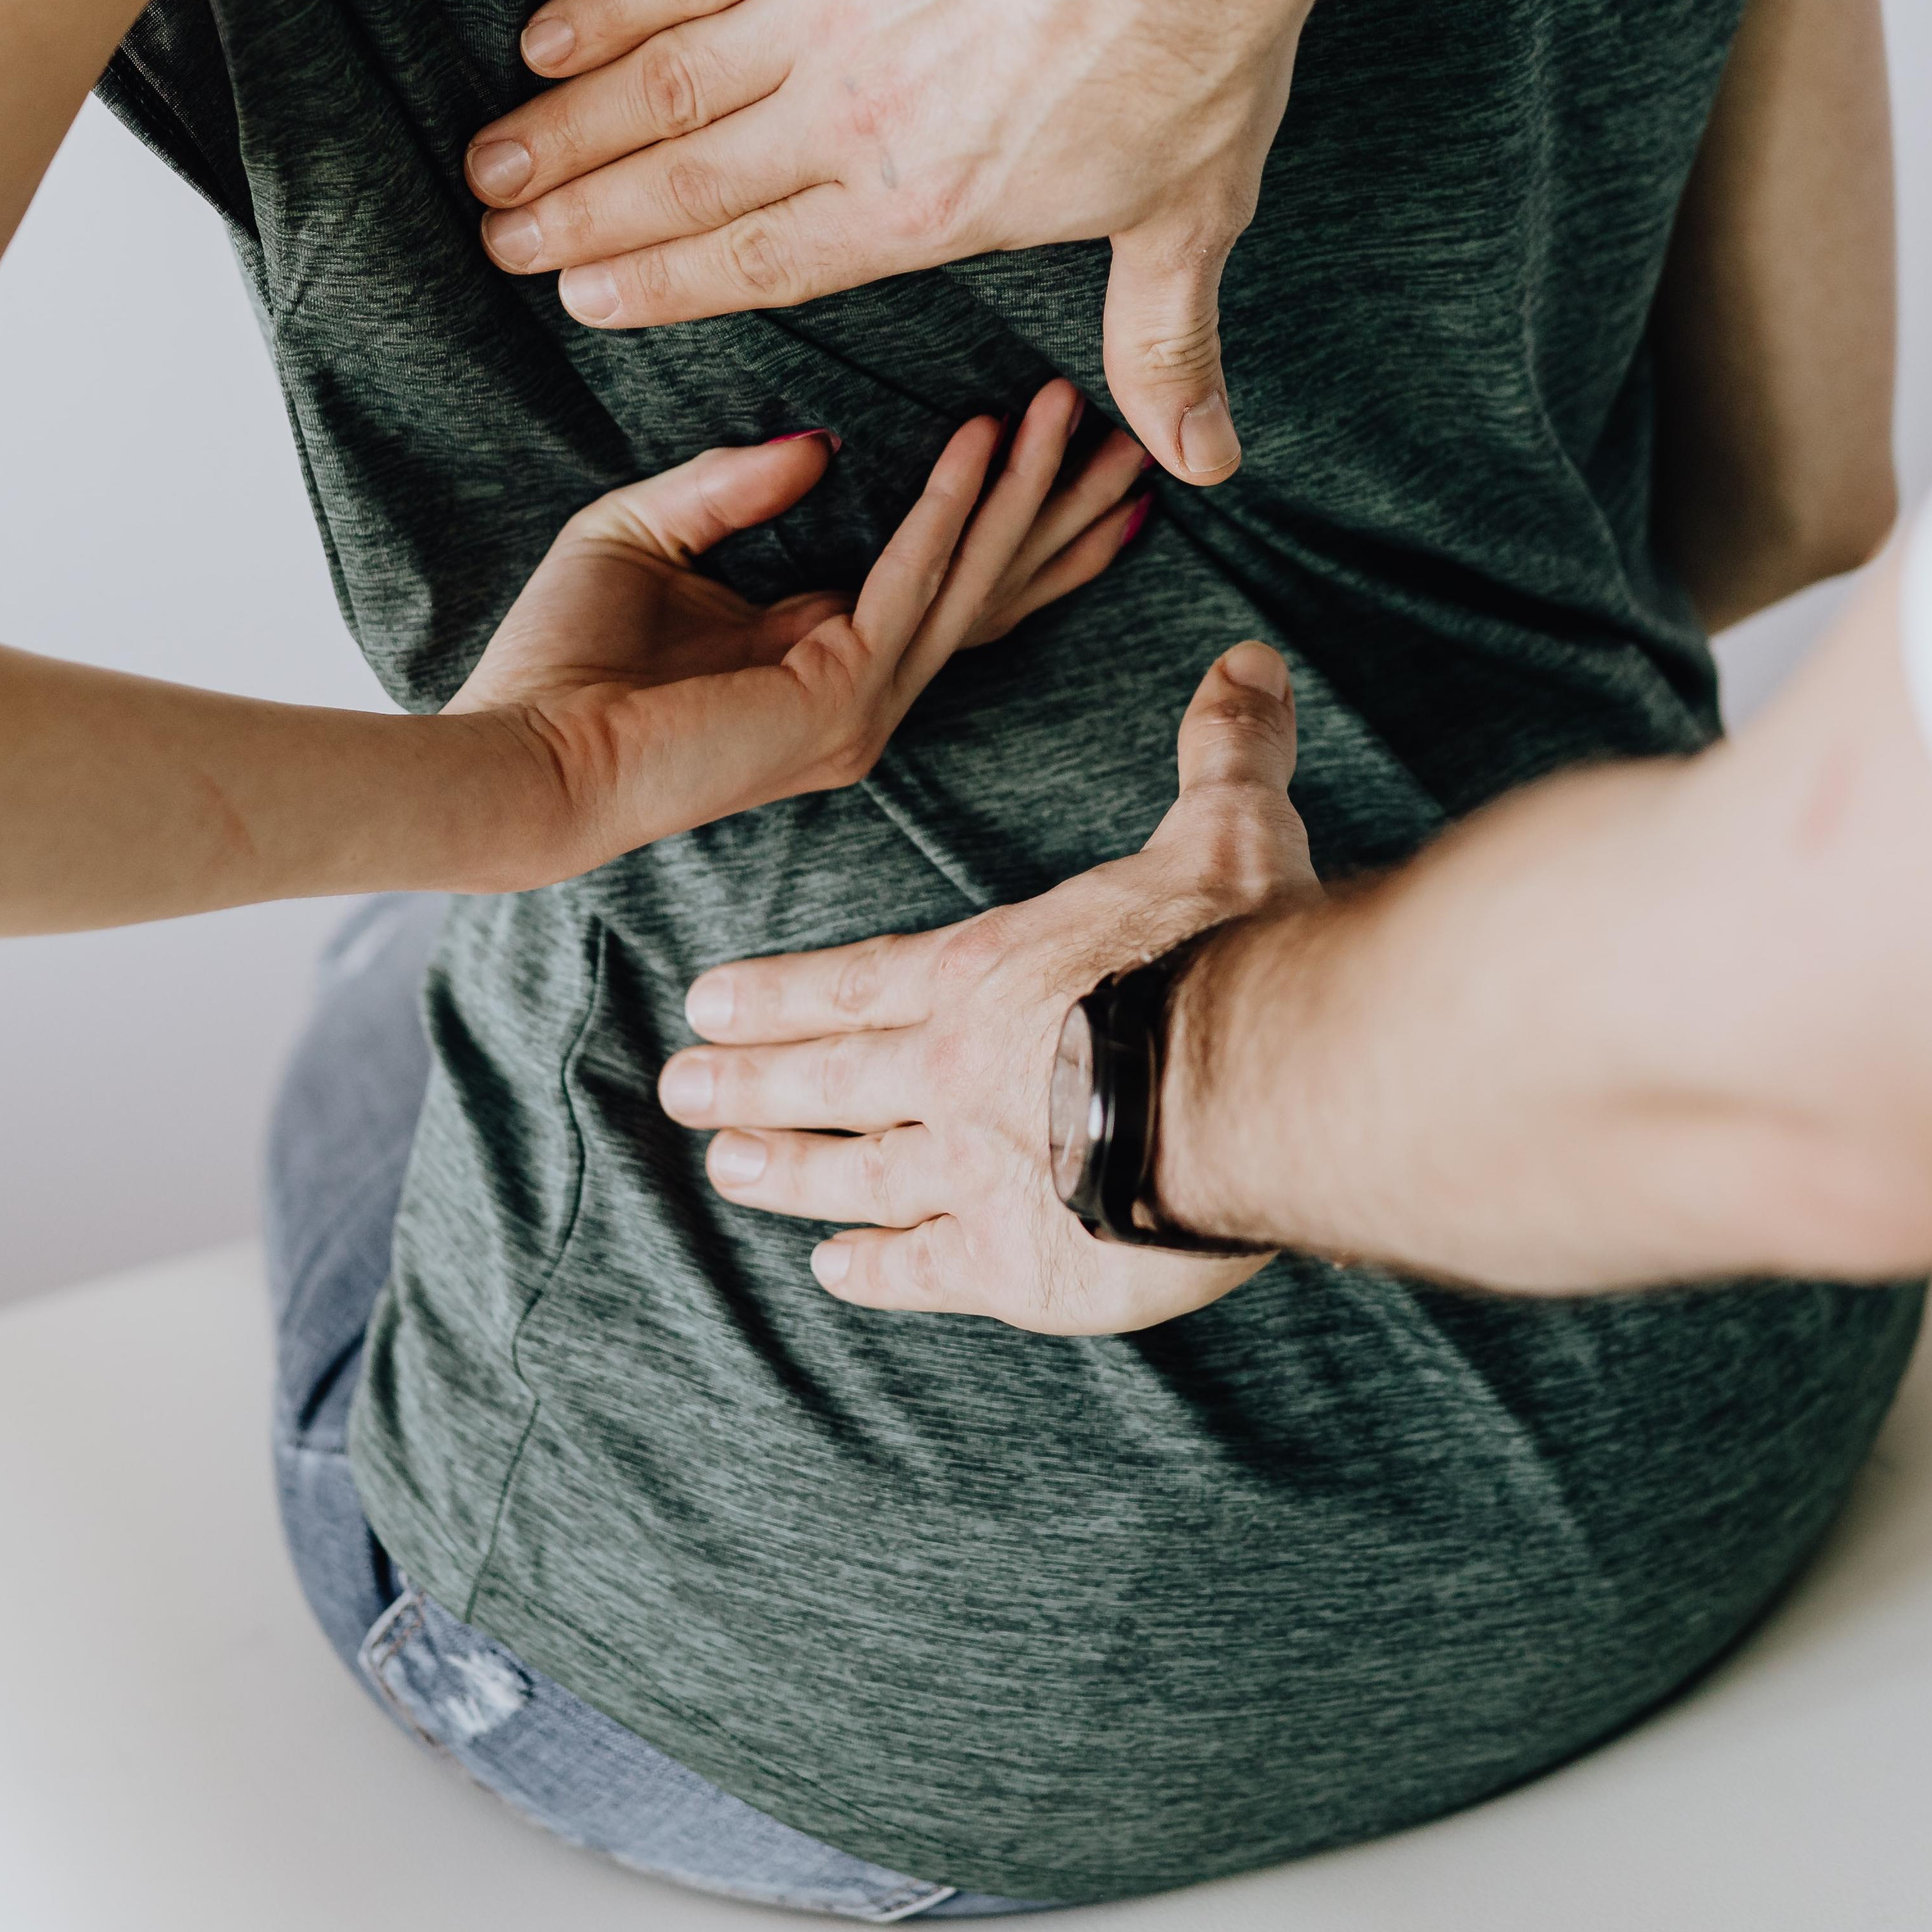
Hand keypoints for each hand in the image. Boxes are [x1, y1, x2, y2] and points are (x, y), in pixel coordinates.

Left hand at [452, 380, 1145, 883]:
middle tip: (1134, 436)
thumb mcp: (645, 534)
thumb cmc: (558, 662)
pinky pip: (912, 582)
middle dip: (1064, 509)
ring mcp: (860, 706)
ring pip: (973, 580)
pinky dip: (949, 506)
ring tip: (1071, 408)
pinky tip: (981, 439)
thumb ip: (731, 486)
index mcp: (823, 657)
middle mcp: (861, 691)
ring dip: (1027, 490)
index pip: (950, 583)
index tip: (1068, 446)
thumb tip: (822, 442)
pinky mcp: (839, 700)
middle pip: (994, 587)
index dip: (1015, 518)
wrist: (518, 755)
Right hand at [464, 0, 1324, 487]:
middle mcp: (852, 122)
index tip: (584, 299)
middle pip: (686, 184)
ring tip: (491, 165)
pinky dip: (608, 4)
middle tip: (501, 244)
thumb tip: (1200, 462)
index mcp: (925, 209)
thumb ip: (1161, 346)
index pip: (762, 262)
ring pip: (662, 86)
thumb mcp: (1189, 218)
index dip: (661, 284)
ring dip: (566, 129)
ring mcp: (825, 6)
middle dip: (582, 220)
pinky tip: (545, 38)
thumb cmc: (1201, 46)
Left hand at [658, 642, 1318, 1333]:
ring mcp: (972, 1172)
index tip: (707, 1001)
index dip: (781, 994)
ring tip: (726, 1173)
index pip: (859, 982)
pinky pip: (923, 1268)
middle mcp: (955, 1070)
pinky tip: (836, 1271)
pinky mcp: (1014, 1262)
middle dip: (747, 1081)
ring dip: (785, 1171)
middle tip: (676, 1090)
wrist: (1254, 1082)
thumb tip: (1247, 661)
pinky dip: (874, 1270)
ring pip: (853, 1173)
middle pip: (829, 1076)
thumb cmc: (1232, 951)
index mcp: (989, 972)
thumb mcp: (1228, 831)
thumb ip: (1224, 752)